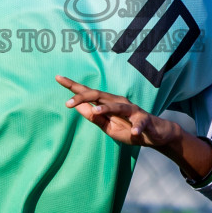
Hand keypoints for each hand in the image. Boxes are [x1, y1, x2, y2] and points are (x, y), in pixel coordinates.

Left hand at [56, 76, 181, 150]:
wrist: (154, 134)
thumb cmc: (129, 128)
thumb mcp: (108, 126)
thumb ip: (95, 117)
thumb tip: (77, 107)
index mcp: (108, 103)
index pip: (88, 93)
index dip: (73, 86)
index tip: (57, 77)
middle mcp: (118, 102)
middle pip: (99, 95)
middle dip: (83, 97)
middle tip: (67, 103)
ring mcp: (132, 110)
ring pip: (118, 106)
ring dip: (107, 108)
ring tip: (95, 112)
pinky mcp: (144, 120)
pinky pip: (140, 123)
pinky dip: (137, 127)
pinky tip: (134, 132)